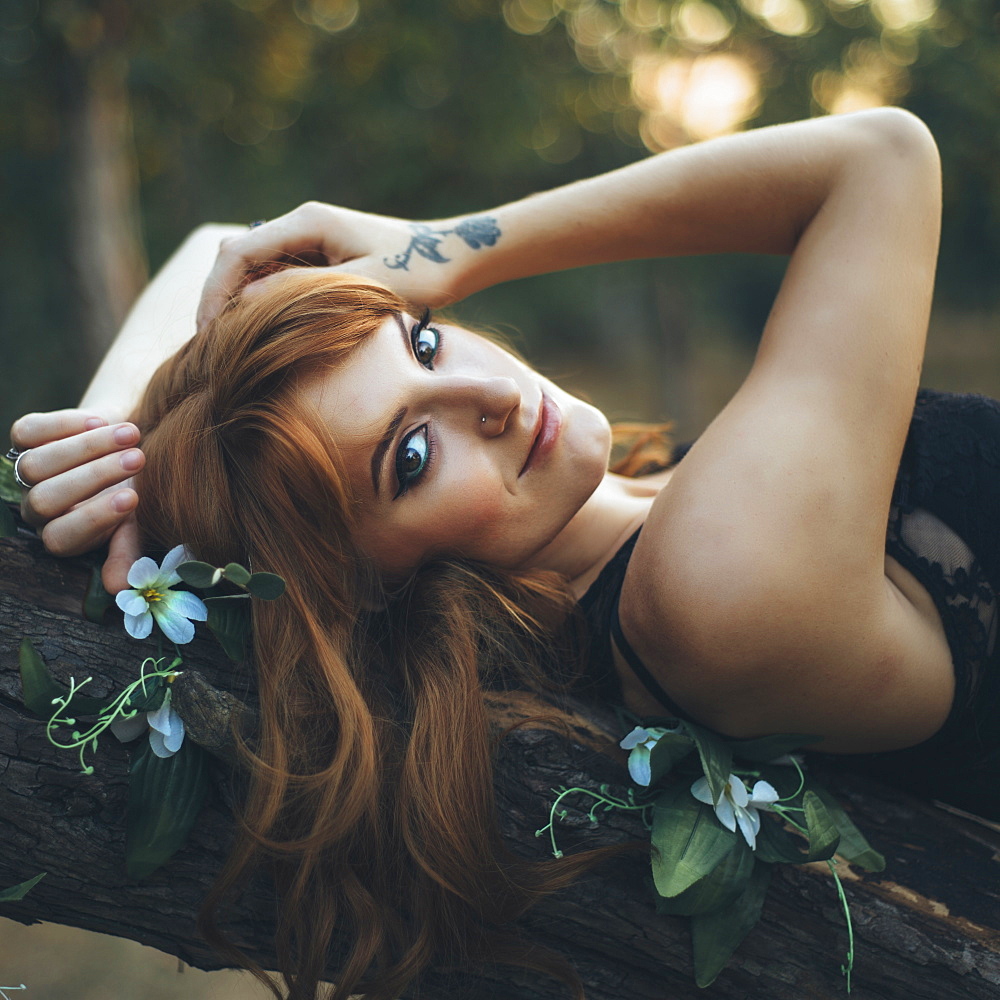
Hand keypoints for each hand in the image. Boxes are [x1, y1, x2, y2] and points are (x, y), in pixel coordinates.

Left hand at [10, 409, 143, 592]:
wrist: (125, 445)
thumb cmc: (133, 490)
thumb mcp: (136, 523)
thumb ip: (126, 552)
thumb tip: (122, 589)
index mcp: (63, 536)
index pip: (62, 537)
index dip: (94, 518)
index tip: (134, 497)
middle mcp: (38, 508)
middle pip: (46, 498)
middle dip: (95, 477)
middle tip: (139, 459)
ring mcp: (27, 473)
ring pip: (35, 465)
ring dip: (86, 446)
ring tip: (131, 433)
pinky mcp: (24, 439)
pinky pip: (26, 432)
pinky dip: (64, 423)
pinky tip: (100, 418)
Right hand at [196, 202, 480, 330]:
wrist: (454, 258)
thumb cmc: (418, 272)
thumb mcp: (360, 288)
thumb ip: (301, 291)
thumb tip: (244, 303)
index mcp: (307, 222)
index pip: (238, 253)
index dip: (214, 292)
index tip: (206, 332)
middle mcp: (302, 223)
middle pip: (238, 257)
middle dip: (219, 297)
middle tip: (213, 346)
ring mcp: (311, 238)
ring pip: (255, 267)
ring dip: (240, 302)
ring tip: (232, 345)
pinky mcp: (322, 255)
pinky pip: (278, 275)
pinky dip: (264, 301)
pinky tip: (263, 333)